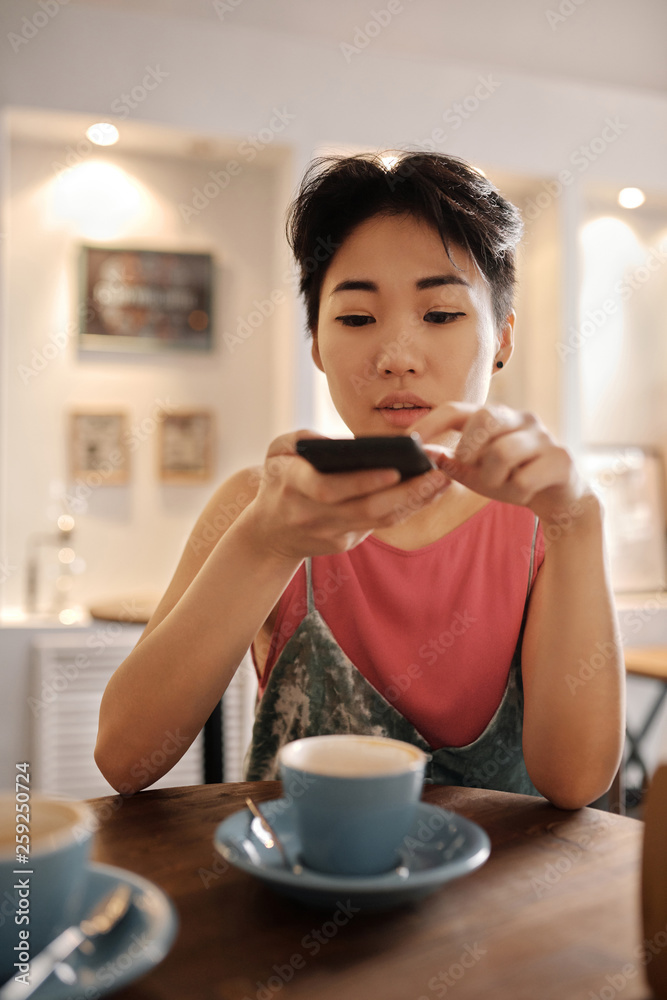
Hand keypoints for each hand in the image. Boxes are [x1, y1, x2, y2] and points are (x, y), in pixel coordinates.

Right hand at [244, 429, 449, 559]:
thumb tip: (339, 442)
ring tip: (443, 479)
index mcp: (293, 487)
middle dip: (406, 493)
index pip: (329, 490)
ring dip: (415, 501)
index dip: (361, 483)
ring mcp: (331, 533)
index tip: (394, 471)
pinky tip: (429, 491)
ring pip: (379, 520)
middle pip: (365, 509)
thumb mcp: (276, 451)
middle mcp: (313, 515)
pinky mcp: (346, 542)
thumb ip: (299, 438)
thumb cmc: (278, 480)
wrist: (270, 533)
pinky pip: (380, 524)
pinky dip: (406, 508)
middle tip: (438, 474)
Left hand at [410, 402, 590, 524]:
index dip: (430, 423)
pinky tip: (526, 492)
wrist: (561, 498)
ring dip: (494, 478)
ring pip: (503, 451)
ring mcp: (542, 436)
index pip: (455, 409)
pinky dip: (517, 492)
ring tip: (503, 486)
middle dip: (469, 447)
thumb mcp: (477, 474)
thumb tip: (424, 453)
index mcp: (494, 419)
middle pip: (485, 416)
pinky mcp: (560, 458)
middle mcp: (518, 419)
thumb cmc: (514, 479)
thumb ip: (451, 464)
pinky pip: (525, 478)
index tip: (409, 442)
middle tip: (469, 467)